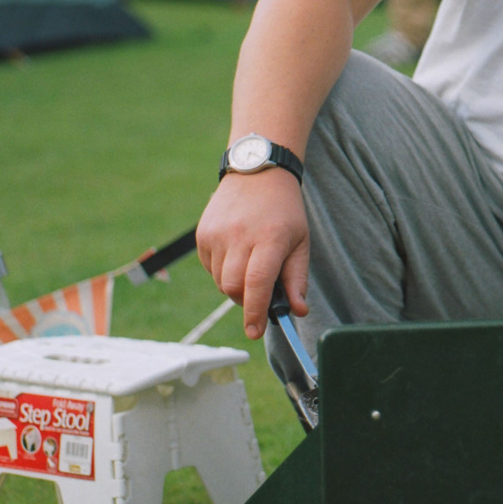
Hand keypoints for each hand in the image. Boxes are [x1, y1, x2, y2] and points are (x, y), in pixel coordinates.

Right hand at [197, 168, 309, 339]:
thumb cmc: (284, 210)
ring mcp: (216, 234)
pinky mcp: (202, 234)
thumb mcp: (300, 242)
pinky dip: (222, 270)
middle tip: (260, 292)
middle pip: (233, 288)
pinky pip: (209, 268)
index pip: (257, 283)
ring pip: (220, 281)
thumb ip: (297, 279)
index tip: (255, 332)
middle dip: (246, 300)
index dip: (256, 312)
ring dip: (235, 285)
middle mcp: (239, 236)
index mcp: (270, 238)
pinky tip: (236, 251)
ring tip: (251, 261)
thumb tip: (297, 311)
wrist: (258, 172)